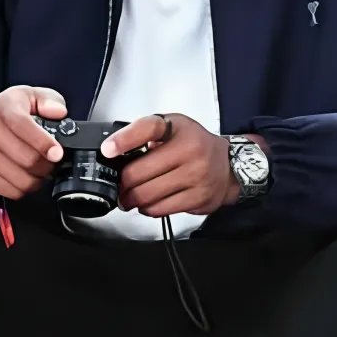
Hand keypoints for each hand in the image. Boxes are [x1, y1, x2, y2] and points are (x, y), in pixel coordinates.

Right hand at [0, 85, 66, 198]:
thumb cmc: (6, 112)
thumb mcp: (28, 96)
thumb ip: (48, 100)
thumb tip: (59, 112)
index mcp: (2, 109)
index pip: (23, 127)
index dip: (43, 143)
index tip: (57, 153)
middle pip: (26, 159)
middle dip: (47, 165)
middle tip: (53, 162)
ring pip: (19, 180)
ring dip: (37, 179)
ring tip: (40, 170)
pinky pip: (9, 191)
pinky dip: (23, 188)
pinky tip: (25, 177)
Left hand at [100, 114, 240, 217]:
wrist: (228, 165)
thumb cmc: (195, 144)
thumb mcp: (172, 127)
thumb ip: (145, 133)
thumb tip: (114, 151)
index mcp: (178, 128)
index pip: (147, 129)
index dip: (124, 139)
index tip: (108, 150)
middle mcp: (189, 150)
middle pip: (139, 173)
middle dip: (122, 183)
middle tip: (119, 185)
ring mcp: (196, 175)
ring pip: (147, 195)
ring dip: (132, 199)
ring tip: (130, 196)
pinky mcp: (198, 198)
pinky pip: (161, 209)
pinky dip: (148, 208)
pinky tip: (149, 202)